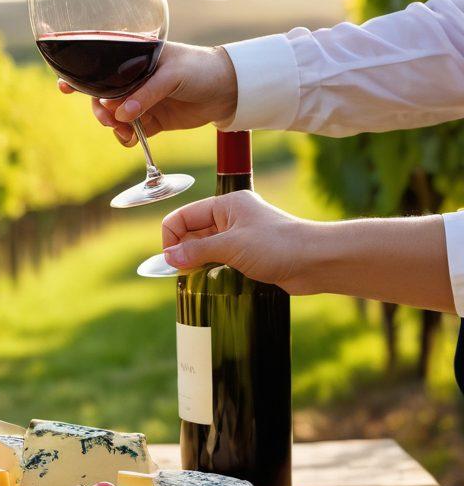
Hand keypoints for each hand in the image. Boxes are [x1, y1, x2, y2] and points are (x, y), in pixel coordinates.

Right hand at [58, 43, 237, 145]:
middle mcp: (133, 79)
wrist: (229, 91)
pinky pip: (129, 132)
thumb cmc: (200, 70)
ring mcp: (141, 100)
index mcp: (135, 58)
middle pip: (102, 95)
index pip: (102, 64)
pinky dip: (125, 138)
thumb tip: (121, 115)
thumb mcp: (172, 76)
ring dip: (112, 125)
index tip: (64, 86)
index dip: (80, 74)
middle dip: (99, 108)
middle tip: (109, 118)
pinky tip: (130, 140)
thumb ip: (146, 94)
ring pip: (114, 115)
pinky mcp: (151, 121)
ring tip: (122, 131)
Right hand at [160, 190, 314, 292]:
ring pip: (205, 247)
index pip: (184, 216)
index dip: (172, 237)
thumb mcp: (232, 246)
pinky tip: (208, 280)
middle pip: (192, 232)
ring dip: (196, 262)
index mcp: (225, 205)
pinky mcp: (248, 254)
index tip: (170, 261)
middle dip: (183, 251)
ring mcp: (239, 236)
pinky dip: (210, 269)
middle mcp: (230, 217)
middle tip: (180, 273)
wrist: (316, 261)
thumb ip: (197, 251)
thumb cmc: (278, 245)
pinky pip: (219, 259)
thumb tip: (169, 257)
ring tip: (193, 278)